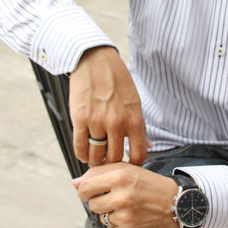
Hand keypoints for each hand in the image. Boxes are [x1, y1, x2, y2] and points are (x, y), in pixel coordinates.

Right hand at [69, 46, 147, 165]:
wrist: (95, 61)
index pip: (138, 155)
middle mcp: (117, 123)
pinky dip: (82, 154)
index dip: (133, 165)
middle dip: (112, 164)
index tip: (128, 166)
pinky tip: (85, 152)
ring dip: (96, 161)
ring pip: (96, 157)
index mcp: (134, 119)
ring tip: (96, 158)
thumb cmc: (117, 81)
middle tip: (109, 162)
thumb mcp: (135, 102)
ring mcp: (97, 122)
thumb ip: (140, 127)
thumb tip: (147, 147)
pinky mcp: (79, 119)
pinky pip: (80, 147)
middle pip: (115, 159)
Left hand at [72, 163, 178, 227]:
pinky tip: (132, 217)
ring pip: (103, 219)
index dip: (83, 191)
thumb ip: (99, 172)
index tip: (89, 192)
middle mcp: (123, 197)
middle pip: (92, 205)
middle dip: (100, 202)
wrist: (175, 202)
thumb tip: (75, 183)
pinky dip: (119, 226)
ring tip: (127, 207)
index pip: (85, 188)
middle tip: (115, 198)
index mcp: (120, 178)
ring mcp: (127, 217)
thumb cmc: (149, 184)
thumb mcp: (126, 169)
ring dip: (111, 214)